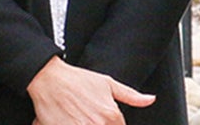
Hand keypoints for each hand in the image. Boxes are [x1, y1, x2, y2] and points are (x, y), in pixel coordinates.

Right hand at [27, 56, 153, 124]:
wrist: (49, 79)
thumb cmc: (76, 80)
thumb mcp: (107, 83)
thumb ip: (131, 96)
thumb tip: (150, 99)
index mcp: (111, 116)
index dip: (112, 124)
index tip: (99, 117)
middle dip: (98, 124)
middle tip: (87, 115)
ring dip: (87, 124)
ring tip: (81, 117)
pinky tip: (72, 121)